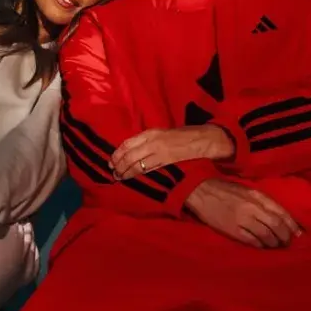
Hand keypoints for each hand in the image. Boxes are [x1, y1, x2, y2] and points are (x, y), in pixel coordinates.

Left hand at [110, 125, 233, 179]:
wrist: (200, 139)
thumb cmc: (181, 135)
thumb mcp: (161, 133)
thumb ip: (146, 140)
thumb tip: (131, 150)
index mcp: (150, 133)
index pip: (127, 143)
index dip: (117, 153)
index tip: (111, 160)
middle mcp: (152, 142)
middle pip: (129, 155)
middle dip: (118, 165)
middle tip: (112, 171)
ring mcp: (158, 152)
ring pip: (136, 164)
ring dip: (125, 172)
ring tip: (118, 177)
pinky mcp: (165, 162)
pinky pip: (147, 169)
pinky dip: (136, 174)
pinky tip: (130, 177)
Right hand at [184, 178, 301, 248]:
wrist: (201, 192)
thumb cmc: (226, 189)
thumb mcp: (248, 189)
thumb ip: (263, 201)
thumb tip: (279, 216)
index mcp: (258, 196)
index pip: (281, 212)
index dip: (292, 224)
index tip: (298, 233)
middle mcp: (253, 207)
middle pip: (276, 225)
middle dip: (285, 236)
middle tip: (287, 243)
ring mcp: (242, 220)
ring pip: (266, 235)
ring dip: (274, 243)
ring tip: (276, 246)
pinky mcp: (232, 230)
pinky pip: (252, 241)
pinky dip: (260, 245)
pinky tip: (263, 247)